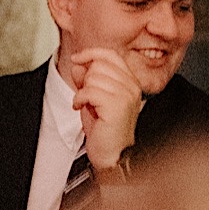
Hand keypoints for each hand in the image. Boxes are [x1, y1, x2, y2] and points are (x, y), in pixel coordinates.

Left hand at [67, 49, 145, 175]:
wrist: (112, 155)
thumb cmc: (105, 130)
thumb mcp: (93, 99)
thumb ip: (87, 79)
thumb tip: (79, 64)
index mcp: (130, 82)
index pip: (110, 55)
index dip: (91, 53)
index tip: (77, 58)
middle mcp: (131, 86)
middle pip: (99, 64)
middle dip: (85, 78)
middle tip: (85, 95)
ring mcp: (126, 95)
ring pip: (93, 77)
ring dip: (82, 90)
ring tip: (84, 104)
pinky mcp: (116, 106)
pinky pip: (89, 90)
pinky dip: (79, 98)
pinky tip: (79, 108)